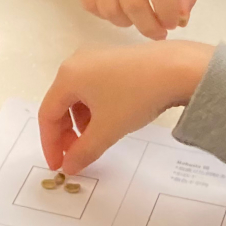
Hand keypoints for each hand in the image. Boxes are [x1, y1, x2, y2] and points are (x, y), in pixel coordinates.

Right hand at [37, 41, 212, 174]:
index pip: (47, 114)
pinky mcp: (115, 59)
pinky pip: (95, 88)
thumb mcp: (107, 130)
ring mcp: (97, 58)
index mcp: (68, 75)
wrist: (177, 68)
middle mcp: (77, 62)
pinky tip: (109, 122)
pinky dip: (95, 109)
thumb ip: (83, 151)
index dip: (50, 144)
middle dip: (66, 134)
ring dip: (81, 123)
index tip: (58, 165)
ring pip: (79, 97)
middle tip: (75, 156)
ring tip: (94, 141)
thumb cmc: (135, 96)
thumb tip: (69, 166)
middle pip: (61, 104)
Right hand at [66, 0, 196, 37]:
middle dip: (148, 26)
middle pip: (132, 1)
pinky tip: (118, 8)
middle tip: (156, 32)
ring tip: (137, 18)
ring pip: (109, 9)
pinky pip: (90, 6)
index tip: (171, 24)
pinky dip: (107, 16)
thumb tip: (181, 19)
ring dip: (127, 23)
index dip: (166, 10)